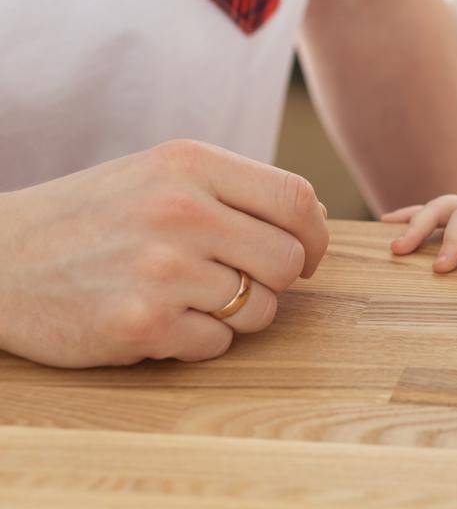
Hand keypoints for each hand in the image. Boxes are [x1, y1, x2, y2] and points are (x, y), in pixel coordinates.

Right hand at [0, 140, 329, 367]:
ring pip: (259, 308)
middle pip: (288, 260)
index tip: (306, 254)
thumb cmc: (91, 217)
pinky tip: (155, 319)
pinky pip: (217, 344)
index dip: (314, 235)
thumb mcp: (158, 175)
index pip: (297, 200)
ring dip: (234, 313)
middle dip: (274, 280)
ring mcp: (162, 269)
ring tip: (183, 296)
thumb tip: (313, 224)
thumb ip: (233, 191)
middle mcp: (181, 211)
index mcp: (190, 164)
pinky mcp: (142, 324)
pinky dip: (196, 340)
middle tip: (234, 280)